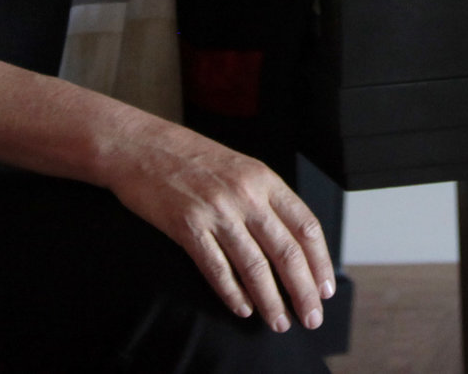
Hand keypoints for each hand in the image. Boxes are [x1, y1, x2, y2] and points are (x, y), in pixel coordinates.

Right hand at [102, 114, 336, 333]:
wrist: (142, 146)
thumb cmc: (191, 158)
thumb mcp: (241, 168)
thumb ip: (266, 200)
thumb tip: (291, 242)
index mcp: (264, 179)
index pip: (306, 226)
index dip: (320, 262)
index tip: (325, 287)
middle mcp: (246, 195)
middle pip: (286, 252)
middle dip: (303, 291)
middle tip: (311, 316)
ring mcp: (217, 211)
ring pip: (255, 266)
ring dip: (270, 301)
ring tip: (278, 321)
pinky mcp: (187, 226)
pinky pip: (217, 268)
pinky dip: (232, 294)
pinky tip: (243, 308)